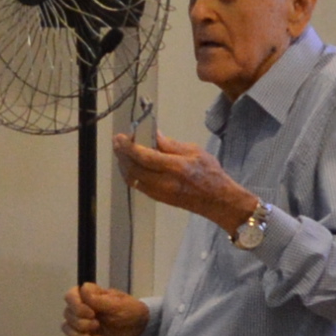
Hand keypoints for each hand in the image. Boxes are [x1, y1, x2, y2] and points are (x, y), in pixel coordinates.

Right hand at [61, 282, 148, 335]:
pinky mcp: (83, 332)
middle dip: (81, 322)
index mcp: (90, 293)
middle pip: (68, 312)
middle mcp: (82, 304)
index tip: (92, 313)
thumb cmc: (129, 310)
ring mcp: (81, 319)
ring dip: (82, 333)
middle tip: (97, 324)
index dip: (78, 305)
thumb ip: (99, 300)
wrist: (136, 327)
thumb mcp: (118, 304)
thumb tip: (82, 291)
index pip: (71, 295)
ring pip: (67, 326)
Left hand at [113, 130, 250, 227]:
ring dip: (123, 164)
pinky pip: (138, 185)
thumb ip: (171, 144)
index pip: (145, 157)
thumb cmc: (211, 173)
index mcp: (176, 167)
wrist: (218, 201)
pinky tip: (130, 165)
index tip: (120, 137)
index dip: (128, 147)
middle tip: (118, 142)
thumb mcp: (195, 151)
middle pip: (134, 168)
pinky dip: (130, 174)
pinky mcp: (159, 198)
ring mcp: (160, 193)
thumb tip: (153, 134)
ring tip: (121, 151)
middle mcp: (165, 182)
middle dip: (122, 154)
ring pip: (133, 178)